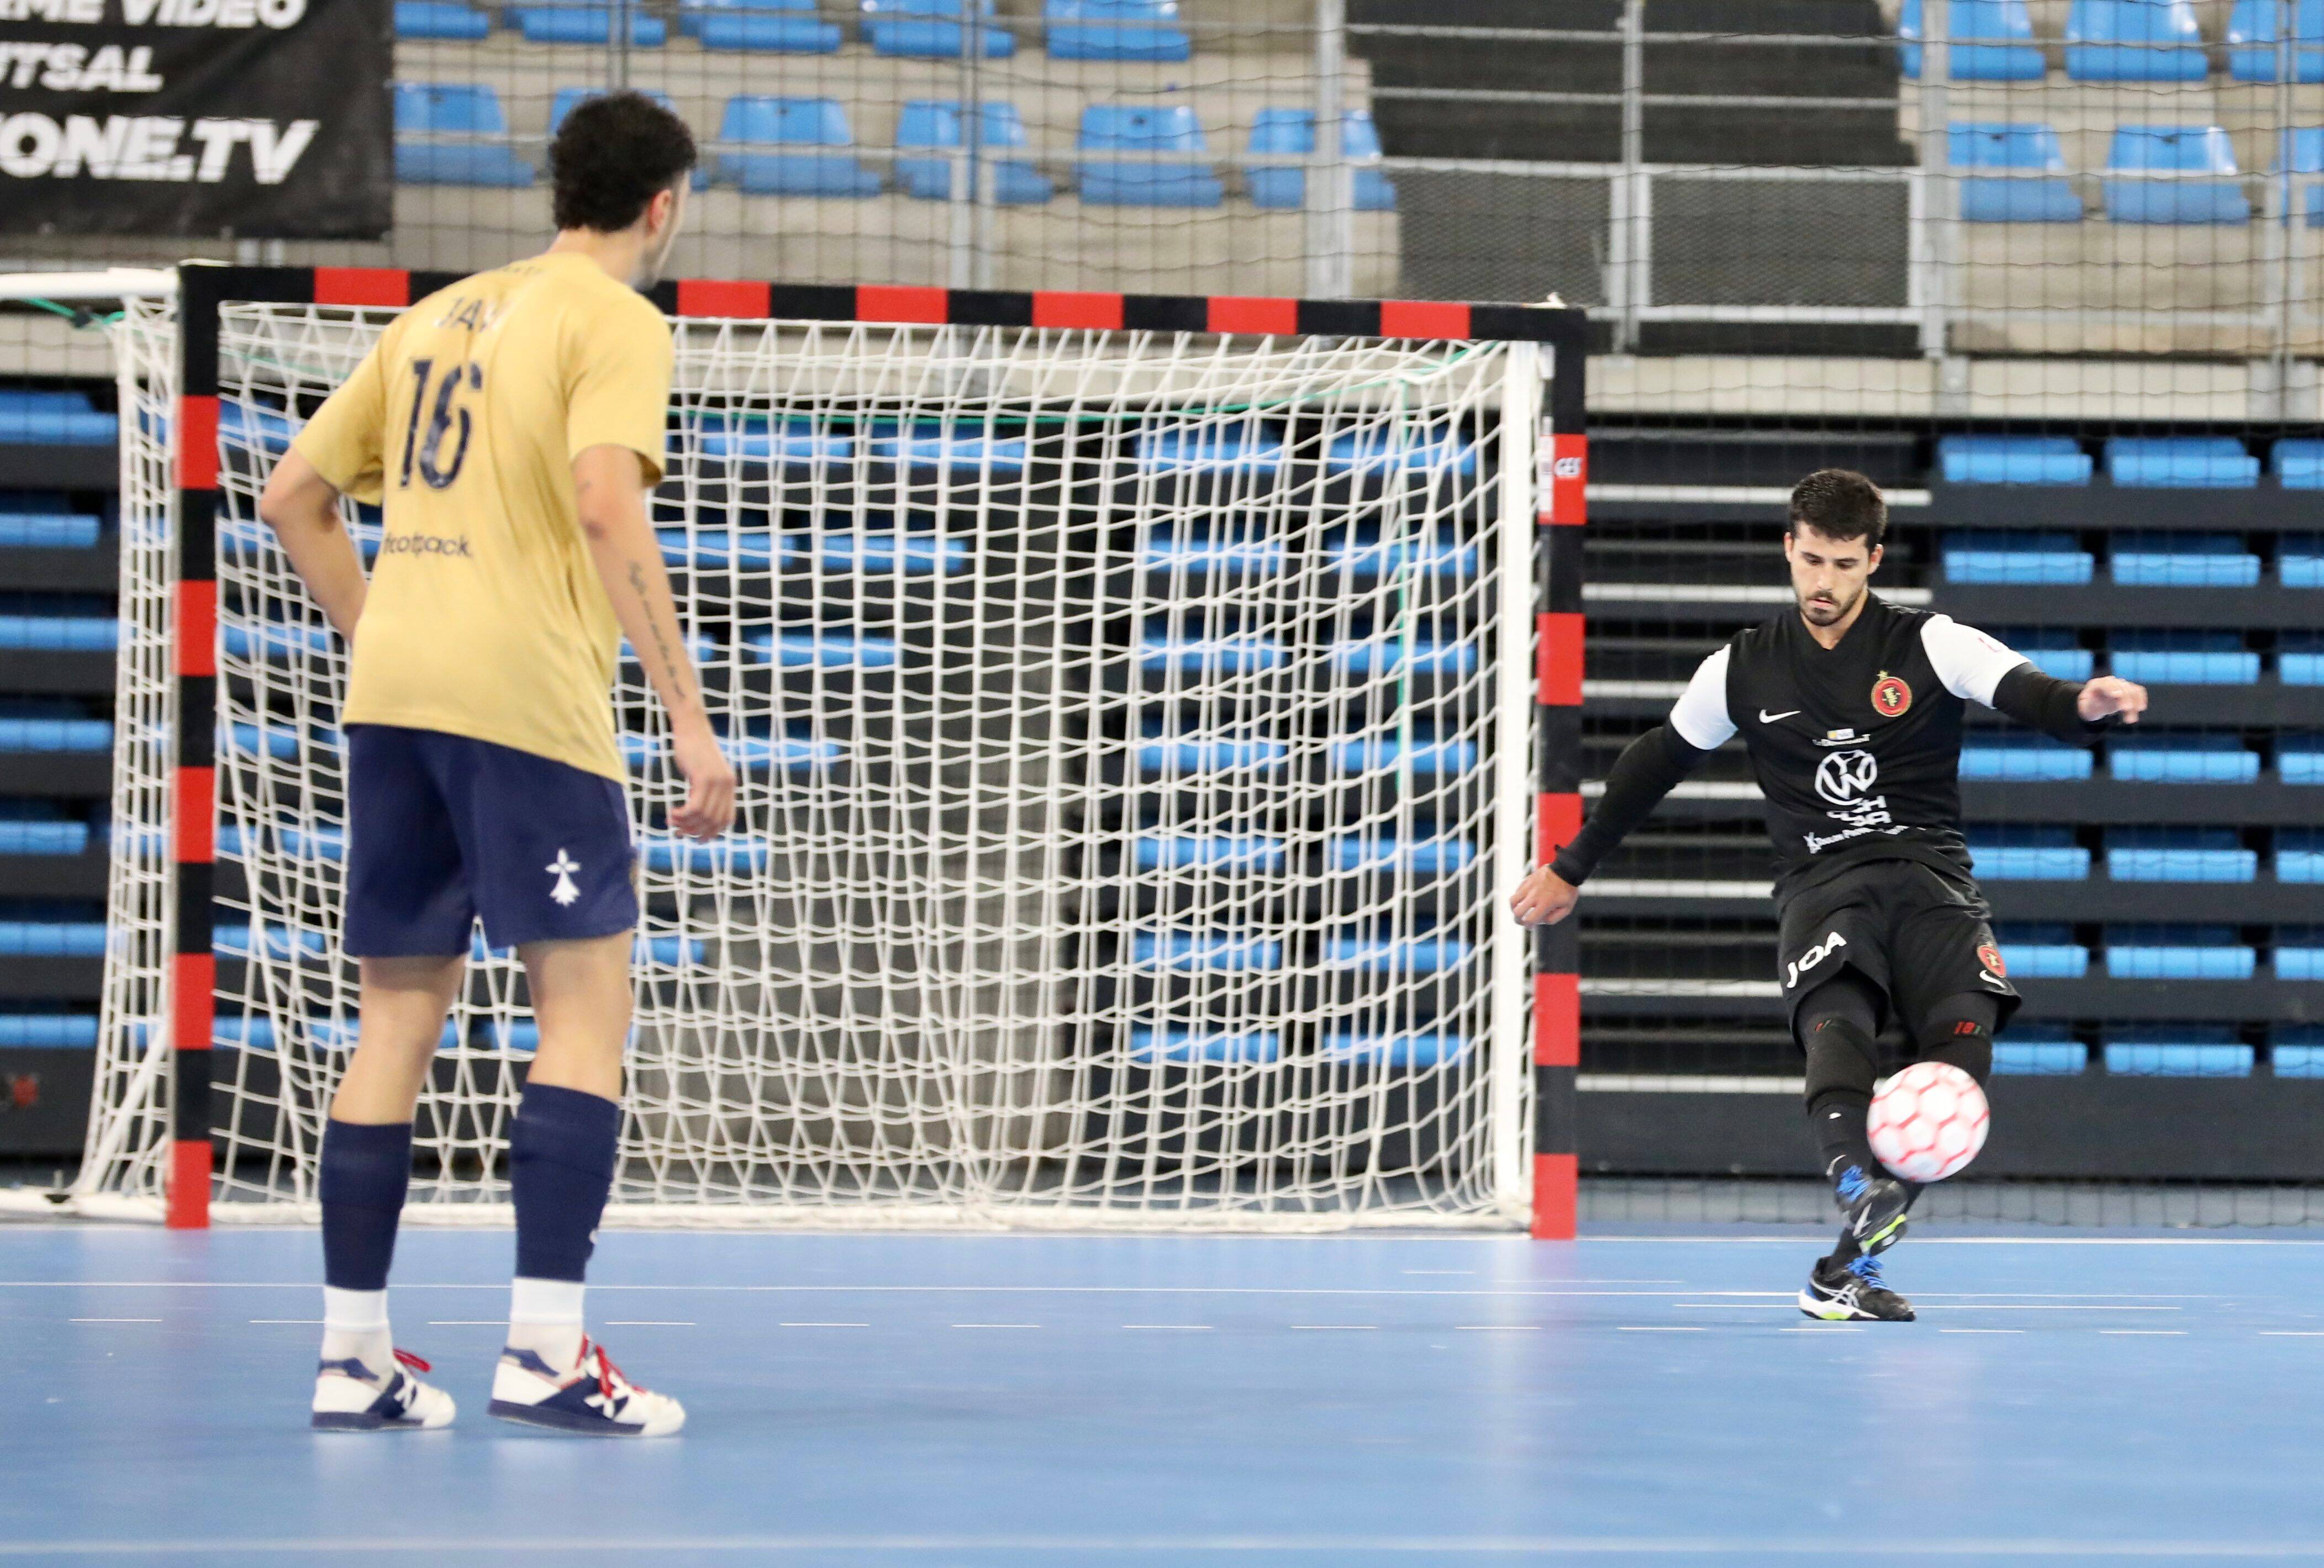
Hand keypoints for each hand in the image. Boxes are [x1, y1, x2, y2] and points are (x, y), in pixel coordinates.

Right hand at [667, 720, 736, 841]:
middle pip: (714, 821)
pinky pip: (694, 808)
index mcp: (729, 785)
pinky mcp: (704, 778)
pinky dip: (683, 815)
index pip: (727, 819)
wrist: (691, 727)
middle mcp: (727, 785)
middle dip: (696, 832)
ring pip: (703, 817)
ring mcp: (717, 782)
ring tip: (672, 822)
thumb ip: (705, 789)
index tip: (697, 839)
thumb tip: (698, 812)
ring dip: (686, 824)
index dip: (713, 833)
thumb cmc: (693, 748)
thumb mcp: (704, 772)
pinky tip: (673, 813)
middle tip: (679, 832)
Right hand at [1510, 865, 1579, 926]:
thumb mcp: (1567, 908)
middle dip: (1518, 920)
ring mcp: (1529, 887)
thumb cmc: (1567, 890)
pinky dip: (1518, 898)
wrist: (1565, 870)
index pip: (1530, 919)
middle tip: (1522, 921)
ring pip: (1513, 900)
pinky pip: (1517, 891)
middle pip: (1517, 912)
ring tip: (1520, 910)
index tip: (1530, 927)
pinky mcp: (1527, 880)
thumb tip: (1541, 920)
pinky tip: (1525, 899)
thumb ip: (1553, 918)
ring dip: (1514, 908)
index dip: (1528, 926)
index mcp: (1545, 903)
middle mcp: (1535, 895)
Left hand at [2078, 676, 2147, 725]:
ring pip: (2131, 690)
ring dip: (2134, 703)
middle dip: (2125, 698)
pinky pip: (2138, 691)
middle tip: (2127, 710)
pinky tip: (2140, 708)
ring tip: (2131, 719)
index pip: (2105, 683)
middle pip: (2121, 687)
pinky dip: (2141, 699)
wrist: (2095, 706)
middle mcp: (2110, 682)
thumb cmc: (2090, 707)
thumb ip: (2094, 703)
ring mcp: (2120, 685)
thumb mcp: (2086, 708)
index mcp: (2096, 684)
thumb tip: (2116, 696)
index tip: (2117, 695)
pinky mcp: (2129, 690)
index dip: (2112, 688)